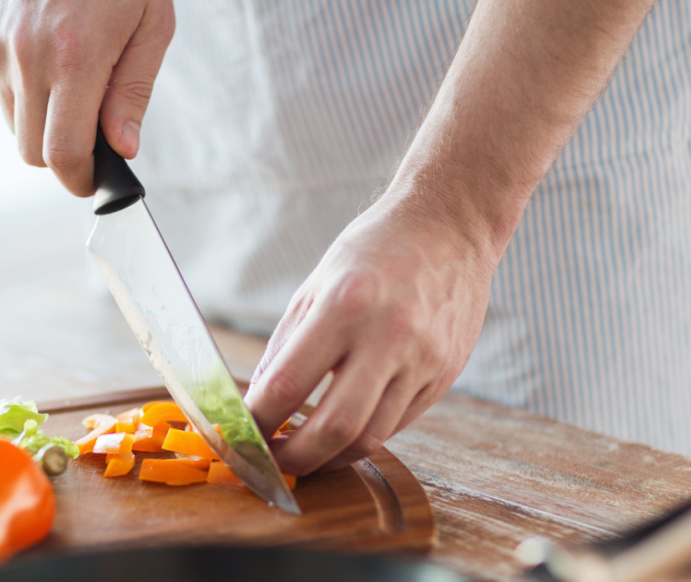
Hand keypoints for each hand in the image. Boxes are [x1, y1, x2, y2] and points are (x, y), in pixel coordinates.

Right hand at [0, 0, 174, 195]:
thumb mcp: (153, 23)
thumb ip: (133, 93)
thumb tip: (122, 149)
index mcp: (76, 56)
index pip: (62, 153)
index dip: (78, 179)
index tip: (91, 181)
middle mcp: (26, 53)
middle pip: (31, 150)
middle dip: (61, 155)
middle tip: (90, 134)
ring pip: (12, 120)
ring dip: (41, 118)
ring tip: (72, 77)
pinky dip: (22, 84)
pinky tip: (47, 48)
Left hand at [244, 195, 496, 475]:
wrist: (450, 226)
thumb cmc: (375, 249)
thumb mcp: (316, 284)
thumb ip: (285, 345)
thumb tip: (259, 401)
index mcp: (345, 305)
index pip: (288, 384)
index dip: (258, 421)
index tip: (240, 435)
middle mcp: (388, 336)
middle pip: (335, 428)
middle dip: (294, 458)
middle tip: (271, 463)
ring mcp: (423, 360)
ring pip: (371, 438)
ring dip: (329, 457)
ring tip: (303, 453)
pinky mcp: (444, 375)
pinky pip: (397, 424)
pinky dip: (363, 436)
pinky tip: (342, 430)